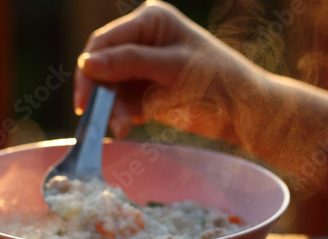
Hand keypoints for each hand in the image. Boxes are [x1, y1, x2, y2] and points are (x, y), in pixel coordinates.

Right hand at [74, 0, 232, 137]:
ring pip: (109, 88)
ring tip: (121, 128)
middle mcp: (142, 41)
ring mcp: (142, 68)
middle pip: (103, 65)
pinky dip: (120, 116)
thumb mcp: (172, 67)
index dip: (90, 68)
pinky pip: (121, 103)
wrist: (244, 111)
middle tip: (97, 118)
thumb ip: (129, 62)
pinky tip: (125, 127)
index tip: (84, 97)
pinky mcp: (145, 92)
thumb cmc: (218, 79)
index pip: (106, 41)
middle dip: (100, 93)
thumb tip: (86, 63)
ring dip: (110, 109)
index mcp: (150, 21)